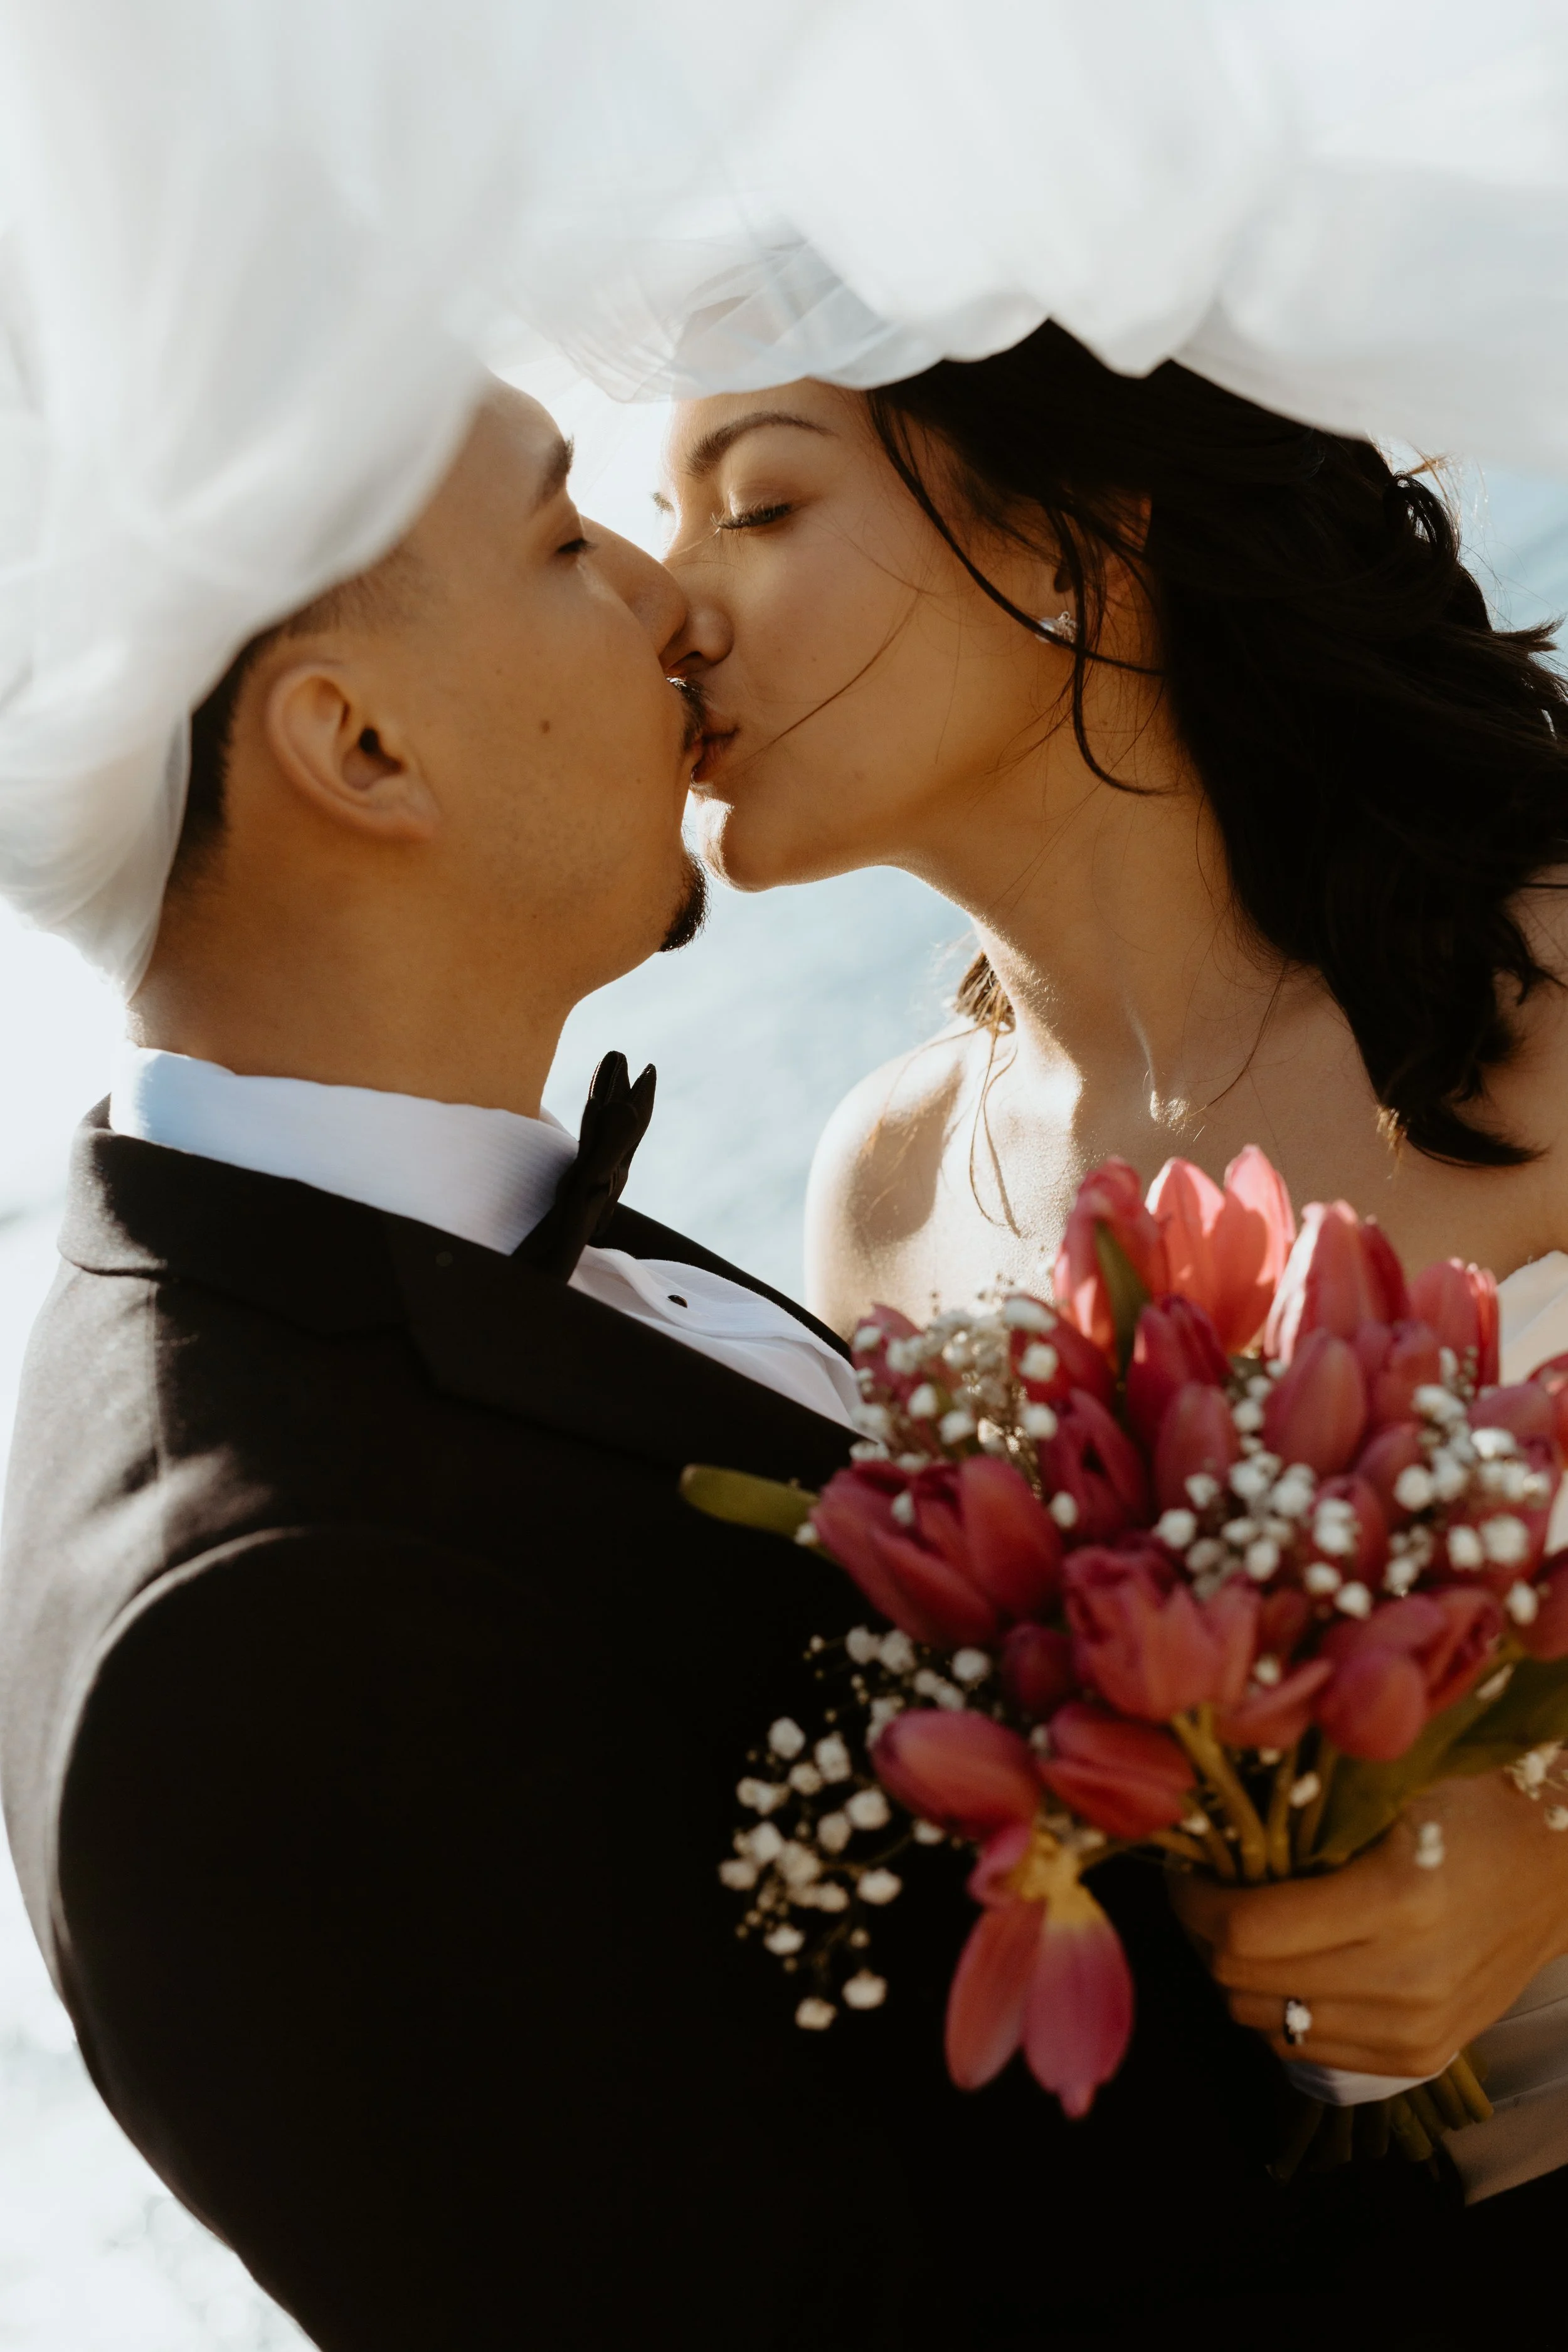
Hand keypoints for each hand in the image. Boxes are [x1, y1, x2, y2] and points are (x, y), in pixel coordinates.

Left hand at [1169, 1770, 1567, 2076]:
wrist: (1554, 1866)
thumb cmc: (1468, 1804)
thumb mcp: (1389, 1784)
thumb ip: (1304, 1807)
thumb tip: (1206, 1815)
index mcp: (1396, 1898)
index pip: (1246, 1929)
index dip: (1194, 1900)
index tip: (1187, 1868)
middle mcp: (1407, 1978)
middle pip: (1244, 1981)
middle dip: (1204, 1935)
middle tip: (1204, 1891)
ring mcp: (1416, 2028)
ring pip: (1266, 2023)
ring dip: (1237, 1975)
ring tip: (1243, 1923)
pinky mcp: (1422, 2055)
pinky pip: (1307, 2049)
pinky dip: (1280, 2009)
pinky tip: (1289, 1961)